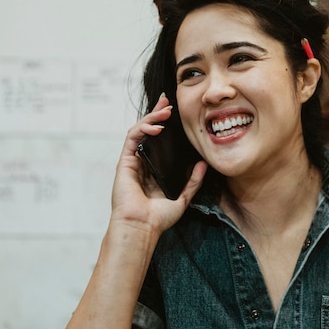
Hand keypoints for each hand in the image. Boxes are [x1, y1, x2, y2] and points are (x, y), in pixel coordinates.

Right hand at [110, 93, 207, 234]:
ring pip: (139, 131)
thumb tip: (203, 164)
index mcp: (153, 169)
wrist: (142, 227)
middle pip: (148, 131)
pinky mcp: (125, 162)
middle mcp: (142, 162)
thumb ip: (193, 181)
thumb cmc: (158, 218)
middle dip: (156, 113)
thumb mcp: (182, 198)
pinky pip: (132, 138)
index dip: (164, 124)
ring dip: (151, 117)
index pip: (159, 141)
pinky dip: (143, 128)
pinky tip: (157, 126)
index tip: (173, 111)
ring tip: (165, 110)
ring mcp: (132, 161)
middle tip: (167, 101)